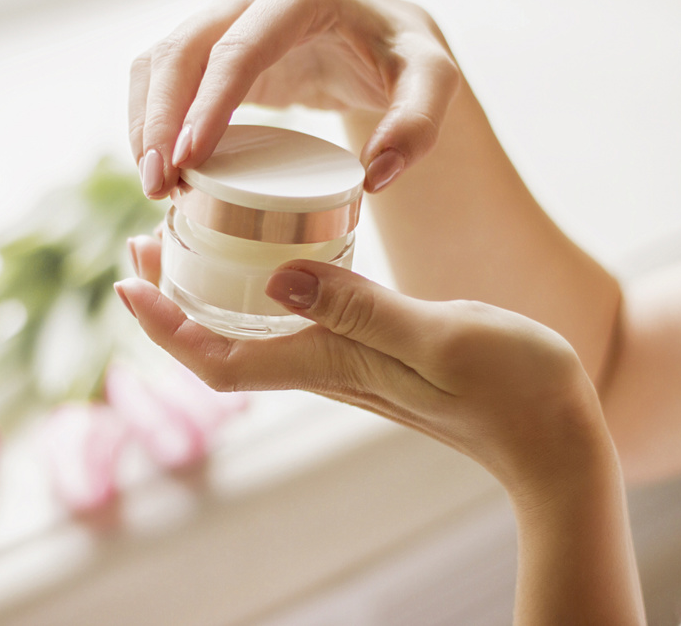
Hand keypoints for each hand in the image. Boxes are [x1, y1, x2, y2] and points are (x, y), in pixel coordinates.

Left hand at [118, 235, 644, 622]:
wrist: (552, 435)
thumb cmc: (511, 390)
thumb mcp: (439, 337)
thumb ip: (361, 308)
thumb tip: (276, 279)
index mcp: (331, 365)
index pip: (219, 359)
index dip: (166, 327)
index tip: (128, 282)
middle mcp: (328, 368)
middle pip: (223, 344)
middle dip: (174, 302)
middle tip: (141, 245)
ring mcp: (349, 362)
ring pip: (255, 332)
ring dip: (212, 293)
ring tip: (188, 244)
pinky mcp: (374, 351)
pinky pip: (298, 321)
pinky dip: (265, 289)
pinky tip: (276, 261)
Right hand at [128, 0, 460, 197]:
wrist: (380, 39)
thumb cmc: (403, 56)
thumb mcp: (432, 81)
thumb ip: (418, 123)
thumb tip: (377, 176)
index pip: (240, 47)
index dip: (208, 102)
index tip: (190, 158)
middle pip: (184, 51)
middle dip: (161, 119)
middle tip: (161, 185)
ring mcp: (225, 20)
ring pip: (161, 62)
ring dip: (147, 122)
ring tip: (156, 186)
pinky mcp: (213, 50)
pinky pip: (165, 79)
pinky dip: (153, 121)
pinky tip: (163, 167)